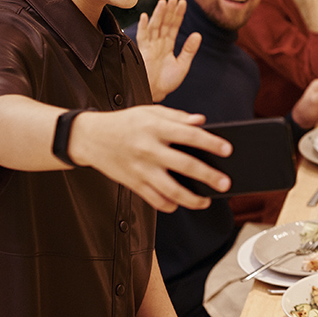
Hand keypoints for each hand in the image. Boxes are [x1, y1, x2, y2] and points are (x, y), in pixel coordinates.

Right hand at [70, 105, 232, 212]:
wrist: (90, 137)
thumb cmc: (125, 123)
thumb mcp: (150, 112)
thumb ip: (177, 116)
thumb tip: (201, 122)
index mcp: (155, 128)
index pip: (190, 135)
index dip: (211, 143)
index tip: (228, 150)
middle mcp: (149, 149)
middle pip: (185, 166)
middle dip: (208, 176)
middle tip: (225, 183)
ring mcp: (140, 169)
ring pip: (170, 190)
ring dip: (191, 199)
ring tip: (205, 201)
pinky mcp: (132, 183)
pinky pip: (153, 199)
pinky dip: (168, 205)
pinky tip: (179, 203)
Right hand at [136, 0, 200, 101]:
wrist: (155, 93)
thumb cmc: (167, 81)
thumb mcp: (182, 64)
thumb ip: (189, 50)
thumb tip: (197, 34)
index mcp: (168, 45)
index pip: (174, 26)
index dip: (178, 15)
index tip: (183, 2)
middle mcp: (159, 43)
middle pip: (164, 23)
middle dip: (169, 11)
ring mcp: (150, 46)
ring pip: (155, 27)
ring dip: (158, 14)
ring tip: (163, 2)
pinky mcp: (143, 52)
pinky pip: (143, 37)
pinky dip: (144, 27)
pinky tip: (146, 16)